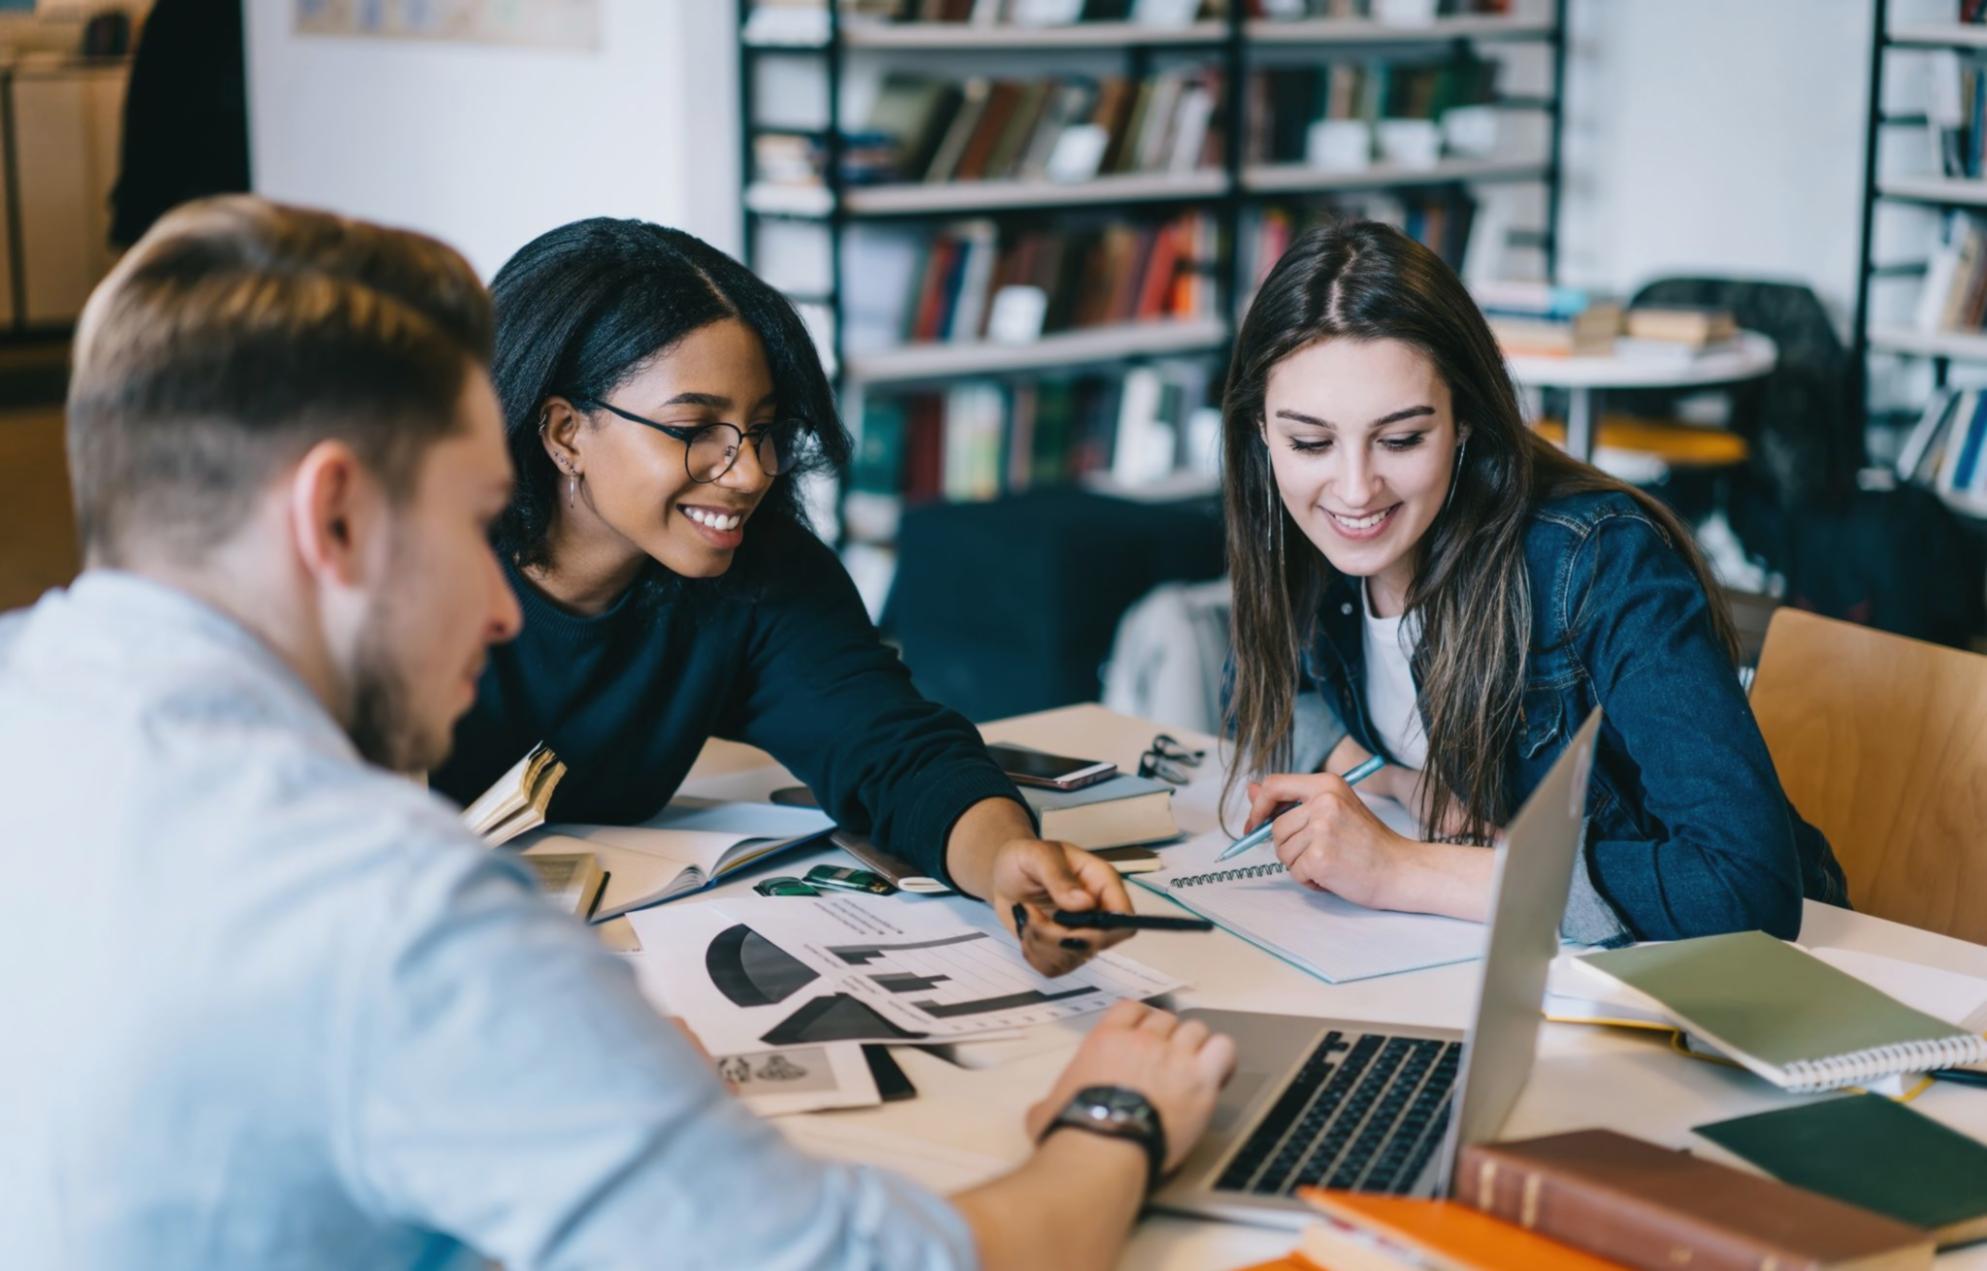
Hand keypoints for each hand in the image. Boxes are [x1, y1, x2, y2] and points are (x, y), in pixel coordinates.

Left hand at [989, 838, 1136, 976]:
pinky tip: (1027, 929)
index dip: (1105, 930)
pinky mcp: (1062, 951)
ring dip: (1040, 943)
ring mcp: (1081, 934)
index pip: (1124, 916)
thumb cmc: (1024, 858)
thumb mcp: (1037, 856)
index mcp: (1101, 883)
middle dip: (1058, 936)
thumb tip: (1085, 903)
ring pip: (1072, 959)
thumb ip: (1059, 877)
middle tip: (1031, 914)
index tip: (1069, 926)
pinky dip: (1033, 953)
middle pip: (1097, 944)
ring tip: (1026, 915)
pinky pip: (1053, 968)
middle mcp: (1097, 911)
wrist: (1004, 875)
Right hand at [1026, 1000, 1235, 1173]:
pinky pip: (1223, 1049)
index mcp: (1105, 1041)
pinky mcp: (1200, 1080)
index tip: (1145, 1036)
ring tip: (1195, 1069)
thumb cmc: (1072, 1130)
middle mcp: (1142, 1041)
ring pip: (1197, 1030)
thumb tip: (1041, 1112)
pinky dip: (1222, 1058)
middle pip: (1167, 1020)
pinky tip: (1218, 1073)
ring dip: (1196, 1047)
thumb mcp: (1045, 1110)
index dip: (1142, 1021)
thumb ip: (1049, 1101)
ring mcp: (1174, 1057)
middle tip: (1169, 1062)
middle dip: (1169, 1037)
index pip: (1132, 1009)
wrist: (1102, 1149)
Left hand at [1245, 771, 1417, 909]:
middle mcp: (1323, 801)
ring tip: (1330, 863)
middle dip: (1288, 847)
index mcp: (1326, 783)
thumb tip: (1251, 789)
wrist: (1400, 869)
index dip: (1258, 808)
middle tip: (1317, 854)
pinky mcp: (1321, 856)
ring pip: (1282, 852)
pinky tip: (1333, 876)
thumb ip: (1292, 800)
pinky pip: (1295, 872)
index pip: (1273, 785)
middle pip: (1275, 828)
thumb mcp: (1332, 810)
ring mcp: (1322, 828)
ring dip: (1300, 865)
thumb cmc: (1367, 842)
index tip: (1255, 825)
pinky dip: (1309, 880)